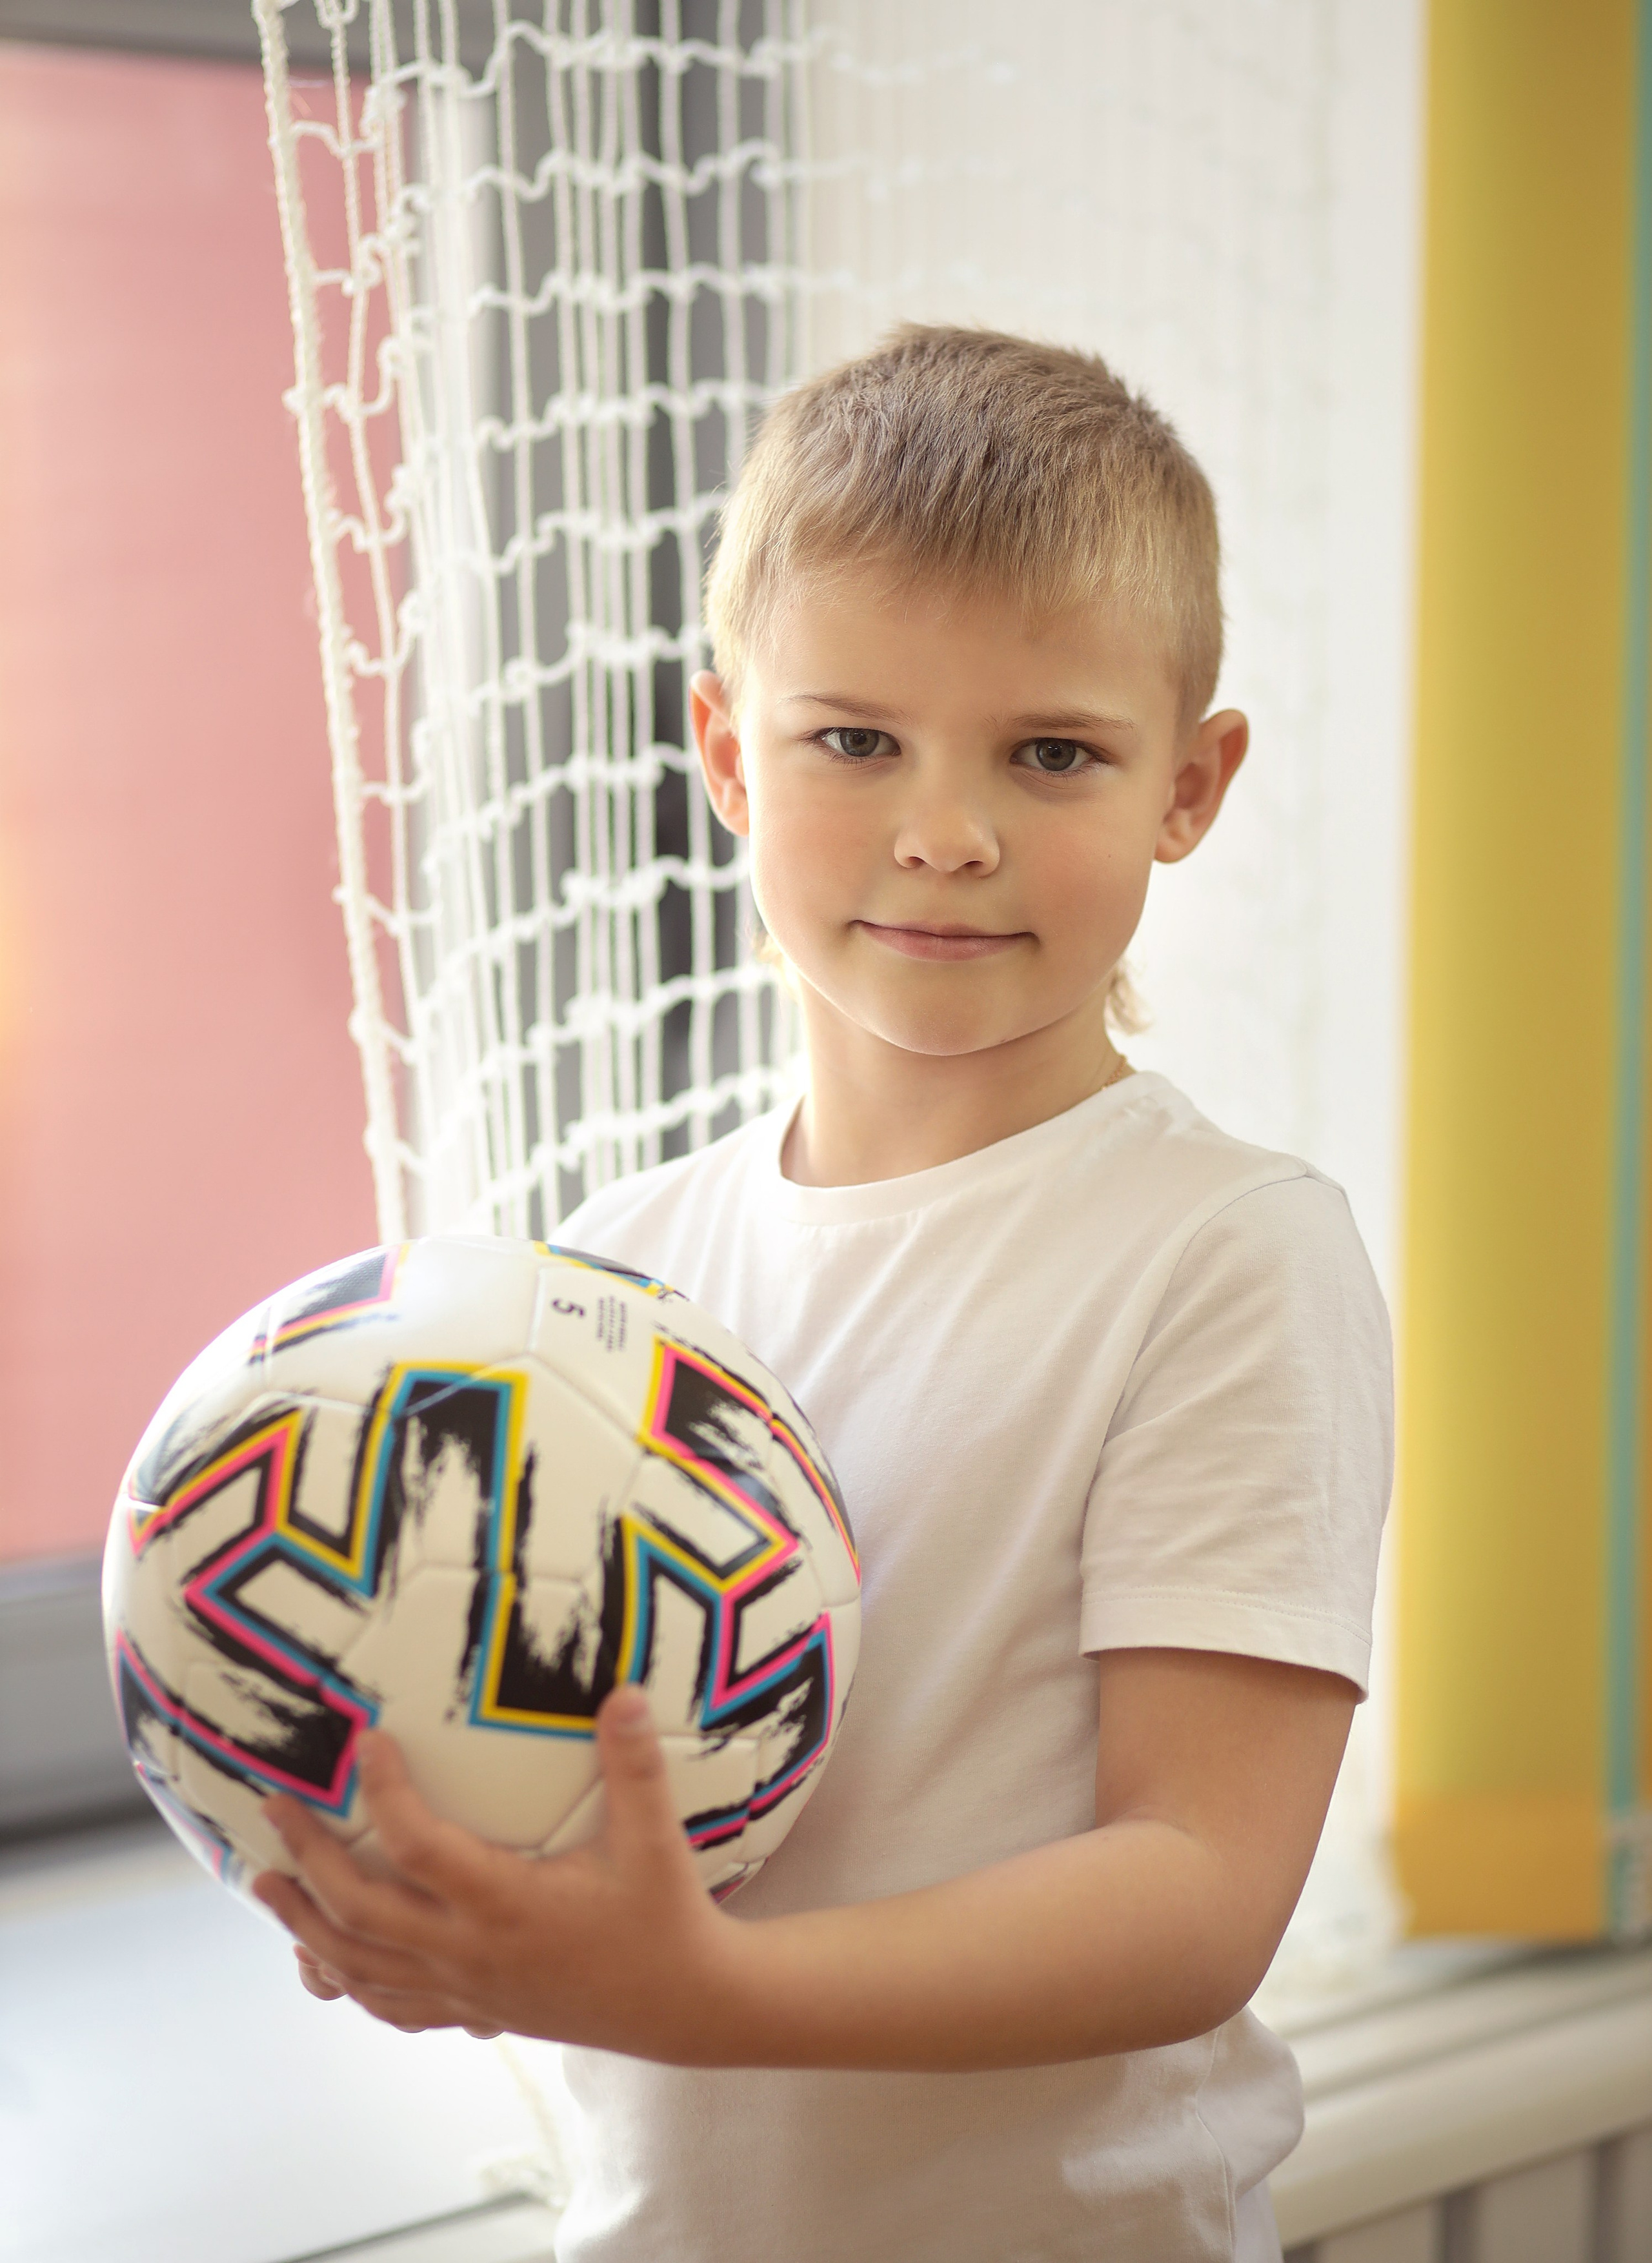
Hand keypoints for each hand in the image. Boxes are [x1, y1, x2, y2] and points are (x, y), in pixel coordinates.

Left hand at [252, 1687, 745, 2057]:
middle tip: (274, 1808)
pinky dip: (348, 1981)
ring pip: (360, 1967)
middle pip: (362, 1913)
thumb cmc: (665, 1918)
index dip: (386, 1795)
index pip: (421, 1849)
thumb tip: (625, 1690)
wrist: (682, 2008)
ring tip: (265, 1885)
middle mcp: (471, 1952)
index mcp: (507, 1905)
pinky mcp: (471, 2013)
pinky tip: (319, 1962)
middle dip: (310, 1860)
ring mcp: (464, 1991)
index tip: (365, 1742)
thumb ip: (635, 1765)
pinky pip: (390, 2005)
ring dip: (304, 1926)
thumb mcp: (656, 1841)